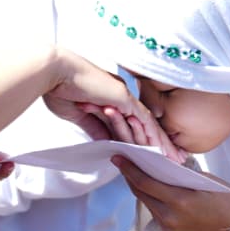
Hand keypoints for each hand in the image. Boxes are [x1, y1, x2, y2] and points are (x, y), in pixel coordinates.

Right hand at [42, 50, 177, 156]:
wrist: (55, 73)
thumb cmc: (60, 90)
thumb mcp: (80, 115)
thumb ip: (95, 128)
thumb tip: (107, 142)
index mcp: (109, 97)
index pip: (132, 121)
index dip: (142, 136)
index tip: (153, 151)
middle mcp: (120, 95)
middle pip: (145, 122)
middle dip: (160, 141)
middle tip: (175, 157)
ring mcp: (123, 95)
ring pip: (148, 122)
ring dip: (162, 140)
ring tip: (174, 157)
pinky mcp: (122, 97)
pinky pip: (143, 119)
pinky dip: (153, 134)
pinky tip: (161, 148)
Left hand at [113, 156, 229, 230]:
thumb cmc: (225, 201)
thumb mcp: (205, 181)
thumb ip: (181, 175)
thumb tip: (160, 165)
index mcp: (180, 200)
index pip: (145, 183)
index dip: (129, 170)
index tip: (118, 158)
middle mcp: (170, 216)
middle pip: (141, 194)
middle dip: (130, 177)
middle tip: (122, 162)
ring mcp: (169, 228)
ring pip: (147, 204)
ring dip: (140, 189)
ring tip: (134, 173)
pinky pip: (156, 213)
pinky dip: (152, 200)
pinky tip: (151, 190)